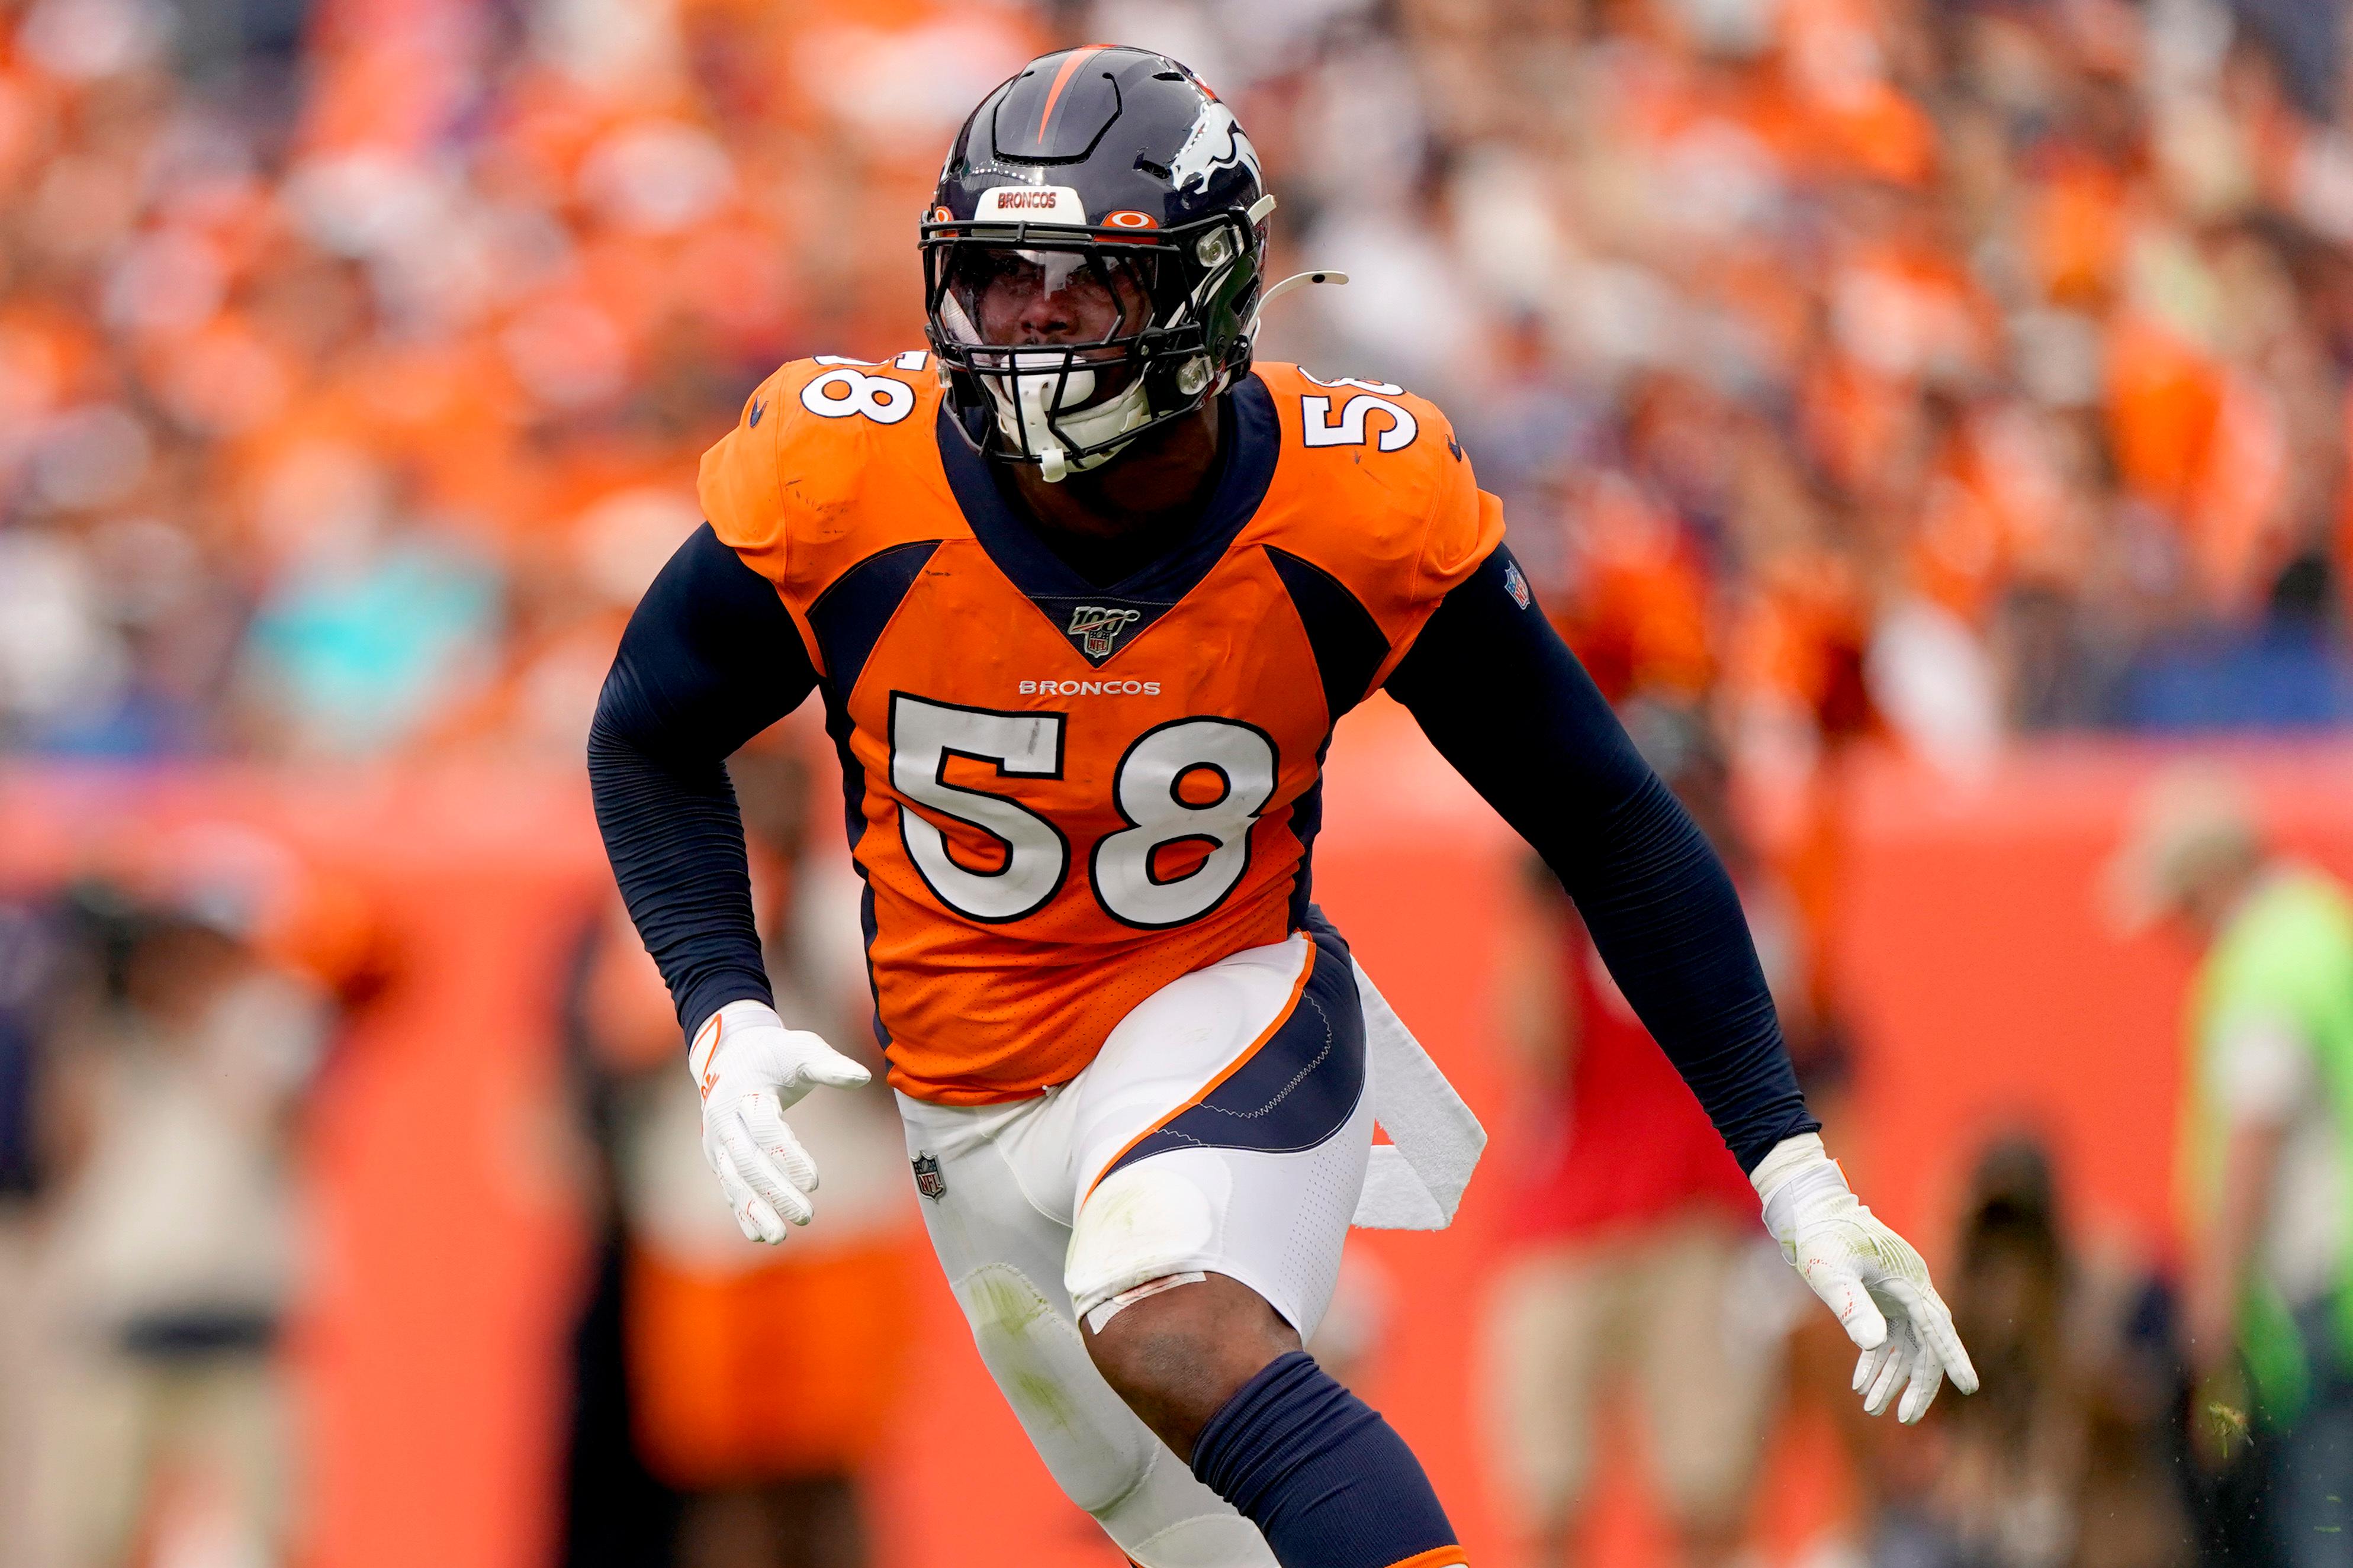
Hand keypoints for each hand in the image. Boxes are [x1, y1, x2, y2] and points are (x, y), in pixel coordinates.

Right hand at [689, 999, 871, 1242]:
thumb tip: (863, 1078)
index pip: (766, 1129)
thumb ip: (830, 1065)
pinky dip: (742, 1211)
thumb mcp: (802, 1049)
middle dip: (776, 1191)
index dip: (789, 1156)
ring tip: (779, 1237)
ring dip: (755, 1210)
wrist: (731, 1055)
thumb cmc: (776, 1054)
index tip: (815, 1183)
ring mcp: (717, 1141)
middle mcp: (724, 1119)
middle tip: (806, 1216)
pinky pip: (729, 1187)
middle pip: (748, 1161)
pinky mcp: (718, 1157)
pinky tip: (759, 1235)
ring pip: (734, 1181)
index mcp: (744, 1091)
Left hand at [1753, 1133, 1978, 1422]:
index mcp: (1910, 1280)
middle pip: (1926, 1344)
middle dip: (1917, 1384)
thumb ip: (1852, 1305)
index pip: (1938, 1326)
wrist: (1807, 1209)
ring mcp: (1896, 1294)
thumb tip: (1876, 1344)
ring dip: (1891, 1377)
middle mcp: (1910, 1288)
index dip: (1953, 1358)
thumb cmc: (1819, 1236)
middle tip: (1905, 1419)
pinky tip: (1859, 1383)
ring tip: (1870, 1407)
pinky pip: (1886, 1337)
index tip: (1969, 1387)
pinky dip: (1875, 1360)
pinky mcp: (1880, 1297)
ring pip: (1905, 1345)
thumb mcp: (1831, 1272)